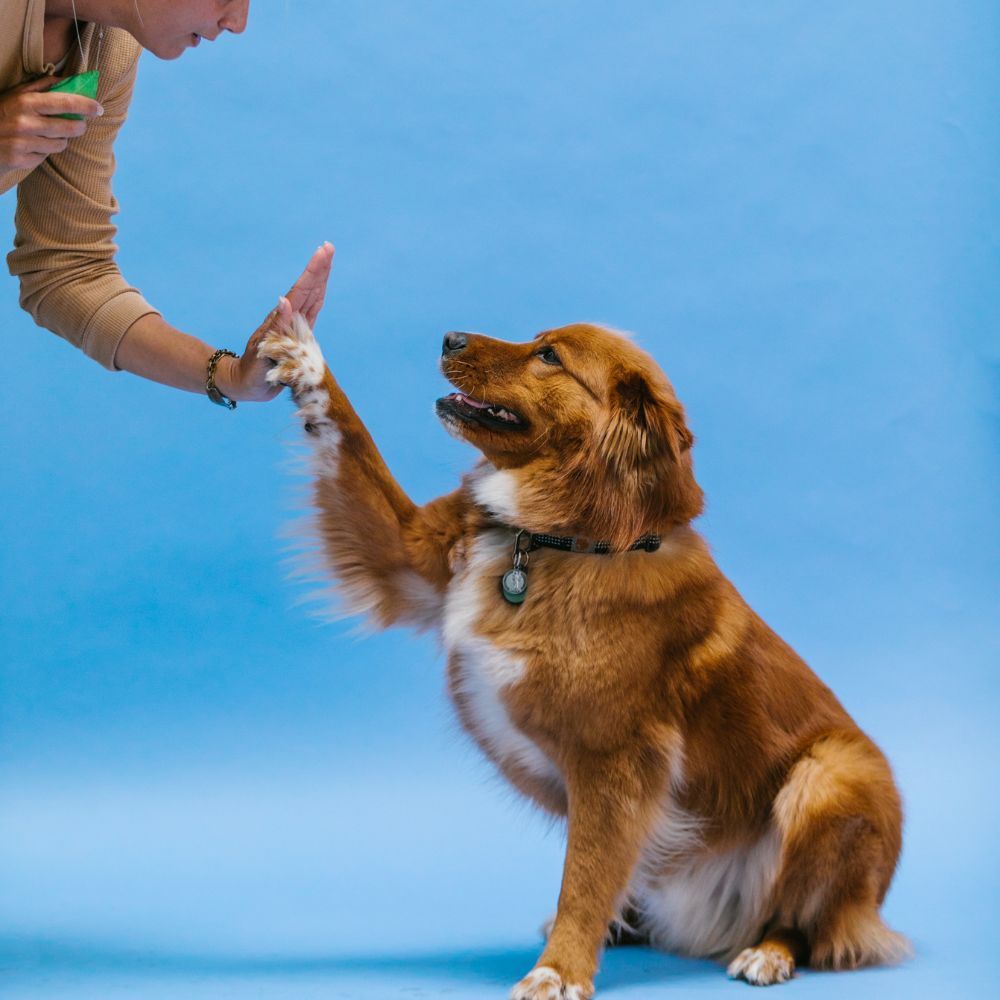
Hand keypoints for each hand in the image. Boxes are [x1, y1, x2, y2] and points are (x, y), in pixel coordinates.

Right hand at [0, 76, 103, 172]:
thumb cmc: (2, 113)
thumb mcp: (16, 94)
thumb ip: (41, 86)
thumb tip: (67, 80)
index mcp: (25, 102)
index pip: (63, 102)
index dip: (85, 105)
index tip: (98, 108)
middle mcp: (24, 122)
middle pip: (69, 127)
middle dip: (79, 127)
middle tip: (79, 125)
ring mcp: (22, 143)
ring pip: (61, 144)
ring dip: (59, 140)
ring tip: (47, 134)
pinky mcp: (20, 160)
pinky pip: (46, 156)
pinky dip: (43, 151)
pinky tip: (32, 145)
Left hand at [217, 243, 334, 402]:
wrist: (246, 384)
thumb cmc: (252, 372)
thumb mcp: (263, 350)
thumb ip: (276, 327)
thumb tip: (285, 300)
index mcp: (282, 320)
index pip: (300, 292)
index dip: (312, 272)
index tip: (323, 252)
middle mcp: (289, 319)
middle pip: (307, 289)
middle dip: (318, 269)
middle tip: (328, 247)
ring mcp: (293, 326)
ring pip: (310, 297)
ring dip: (319, 279)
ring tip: (327, 260)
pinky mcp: (298, 335)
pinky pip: (311, 313)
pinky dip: (318, 298)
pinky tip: (321, 289)